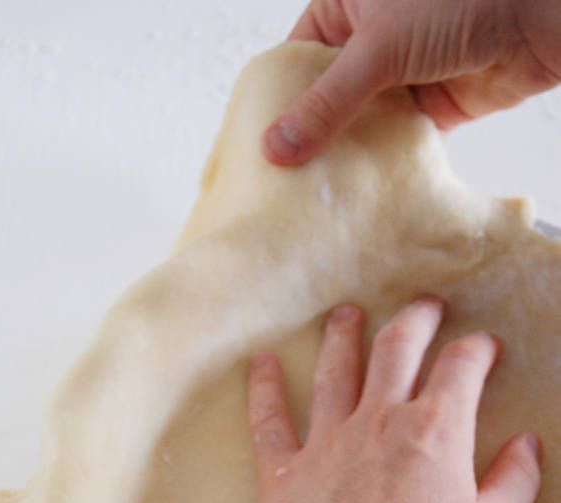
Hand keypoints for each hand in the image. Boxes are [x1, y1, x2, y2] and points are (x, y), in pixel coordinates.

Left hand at [247, 298, 541, 502]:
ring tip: (343, 314)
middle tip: (423, 307)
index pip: (461, 367)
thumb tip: (528, 445)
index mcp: (435, 431)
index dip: (476, 350)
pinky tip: (259, 365)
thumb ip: (515, 481)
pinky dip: (263, 390)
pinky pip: (268, 423)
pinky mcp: (283, 477)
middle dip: (414, 320)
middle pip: (396, 350)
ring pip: (333, 373)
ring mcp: (326, 446)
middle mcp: (378, 423)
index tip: (483, 347)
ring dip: (341, 338)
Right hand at [263, 0, 560, 164]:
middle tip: (284, 181)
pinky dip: (382, 163)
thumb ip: (326, 104)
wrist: (541, 15)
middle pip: (325, 96)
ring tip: (316, 195)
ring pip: (360, 123)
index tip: (258, 147)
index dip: (276, 102)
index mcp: (345, 5)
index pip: (295, 59)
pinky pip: (395, 140)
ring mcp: (401, 72)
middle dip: (310, 136)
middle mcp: (370, 37)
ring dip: (346, 154)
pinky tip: (360, 190)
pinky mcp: (432, 105)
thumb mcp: (379, 49)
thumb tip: (276, 147)